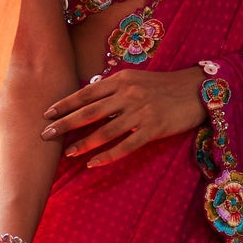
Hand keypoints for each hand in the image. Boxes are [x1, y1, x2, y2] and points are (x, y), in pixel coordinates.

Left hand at [41, 67, 207, 165]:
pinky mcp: (153, 129)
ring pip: (105, 131)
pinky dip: (108, 156)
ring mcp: (140, 112)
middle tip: (45, 134)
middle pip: (89, 112)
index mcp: (121, 80)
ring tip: (66, 153)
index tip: (47, 113)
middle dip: (65, 124)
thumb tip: (89, 95)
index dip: (65, 104)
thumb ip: (113, 87)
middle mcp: (128, 94)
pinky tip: (93, 163)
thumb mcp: (136, 79)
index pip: (86, 93)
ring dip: (83, 143)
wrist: (198, 90)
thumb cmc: (164, 86)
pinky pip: (126, 146)